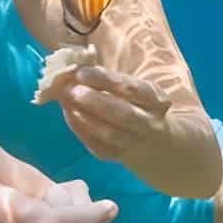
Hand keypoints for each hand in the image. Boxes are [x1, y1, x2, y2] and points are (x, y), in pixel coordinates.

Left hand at [51, 65, 173, 162]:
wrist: (156, 143)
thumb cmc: (139, 106)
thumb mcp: (135, 89)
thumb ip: (109, 79)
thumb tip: (75, 67)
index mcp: (156, 100)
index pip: (133, 89)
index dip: (107, 80)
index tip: (82, 72)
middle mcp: (149, 123)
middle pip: (124, 114)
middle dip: (95, 101)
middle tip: (71, 90)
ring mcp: (135, 142)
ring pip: (110, 133)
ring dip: (85, 117)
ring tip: (66, 101)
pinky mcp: (119, 156)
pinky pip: (98, 146)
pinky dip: (81, 130)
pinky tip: (68, 114)